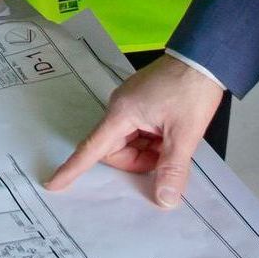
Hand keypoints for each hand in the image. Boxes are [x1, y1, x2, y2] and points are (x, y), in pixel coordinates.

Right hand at [45, 55, 224, 207]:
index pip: (92, 148)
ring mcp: (132, 103)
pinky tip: (172, 135)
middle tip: (167, 158)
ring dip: (149, 151)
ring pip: (130, 142)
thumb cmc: (191, 90)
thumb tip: (164, 200)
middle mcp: (121, 107)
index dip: (73, 169)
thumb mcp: (184, 134)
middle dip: (138, 161)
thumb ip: (172, 169)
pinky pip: (139, 131)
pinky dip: (154, 140)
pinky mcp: (143, 101)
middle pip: (115, 149)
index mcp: (122, 113)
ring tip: (174, 141)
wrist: (204, 57)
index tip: (54, 184)